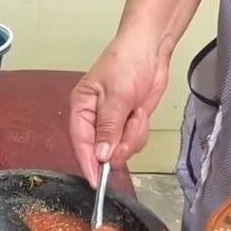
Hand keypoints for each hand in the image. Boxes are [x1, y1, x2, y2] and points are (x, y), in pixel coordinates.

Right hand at [68, 33, 169, 185]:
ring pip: (119, 149)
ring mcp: (112, 123)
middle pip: (101, 151)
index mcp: (81, 108)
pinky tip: (140, 113)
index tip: (96, 181)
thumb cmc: (127, 62)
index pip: (80, 142)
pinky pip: (133, 142)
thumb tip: (101, 155)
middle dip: (118, 145)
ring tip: (137, 113)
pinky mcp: (128, 124)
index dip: (88, 163)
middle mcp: (93, 119)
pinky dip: (140, 132)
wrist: (151, 50)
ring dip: (132, 137)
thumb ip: (109, 127)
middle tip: (130, 127)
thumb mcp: (117, 95)